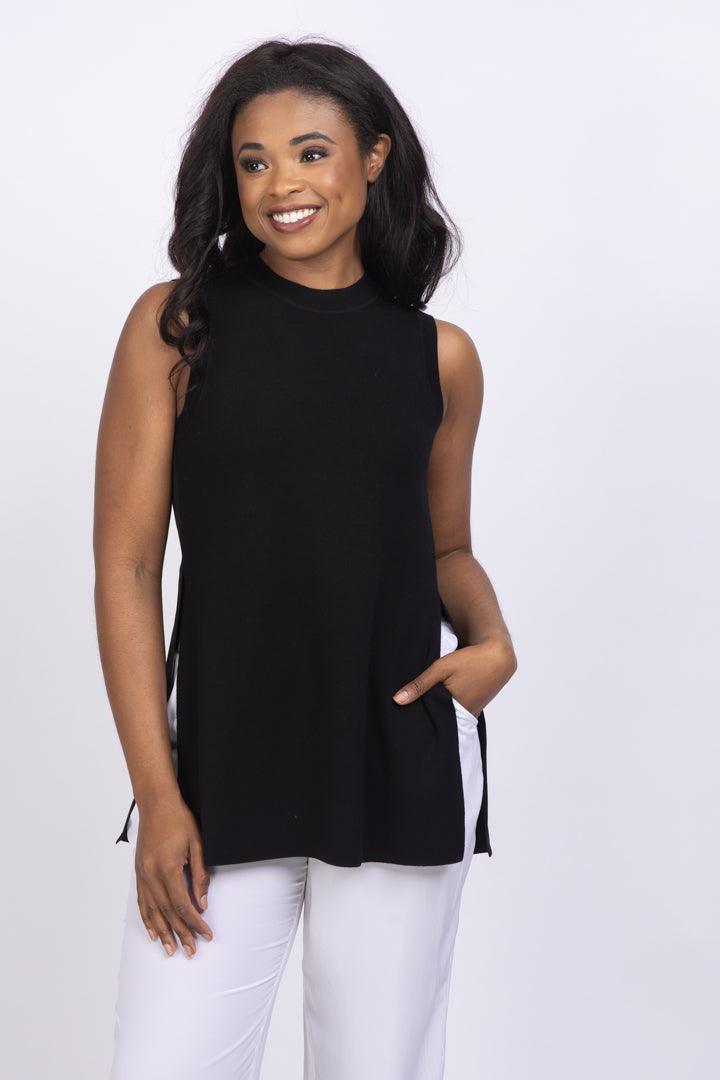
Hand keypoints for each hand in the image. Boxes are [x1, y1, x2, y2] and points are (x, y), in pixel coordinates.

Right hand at [134, 793, 212, 957]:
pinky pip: (142, 901)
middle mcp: (152, 874)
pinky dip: (147, 918)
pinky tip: (152, 931)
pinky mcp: (139, 872)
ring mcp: (143, 874)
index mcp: (168, 868)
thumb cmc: (179, 819)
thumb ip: (200, 875)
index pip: (183, 905)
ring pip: (153, 911)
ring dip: (162, 932)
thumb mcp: (197, 844)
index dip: (195, 923)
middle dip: (181, 934)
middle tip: (191, 951)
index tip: (206, 934)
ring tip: (170, 950)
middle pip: (168, 913)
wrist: (156, 802)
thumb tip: (203, 902)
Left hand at [392, 637, 516, 716]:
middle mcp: (465, 714)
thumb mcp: (441, 668)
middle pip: (440, 719)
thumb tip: (397, 700)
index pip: (431, 720)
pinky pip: (458, 711)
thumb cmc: (470, 660)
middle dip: (428, 716)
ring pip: (449, 715)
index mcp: (455, 708)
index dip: (419, 718)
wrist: (497, 655)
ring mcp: (472, 712)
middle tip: (411, 715)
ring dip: (439, 710)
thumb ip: (419, 685)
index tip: (406, 718)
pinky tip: (442, 700)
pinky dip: (450, 707)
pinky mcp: (476, 707)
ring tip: (424, 707)